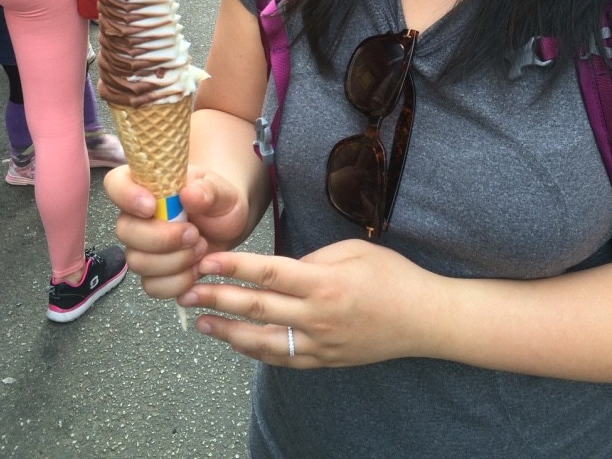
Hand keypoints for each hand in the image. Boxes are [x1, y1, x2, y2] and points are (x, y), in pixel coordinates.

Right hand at [104, 164, 250, 299]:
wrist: (227, 228)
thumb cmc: (218, 202)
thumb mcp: (222, 191)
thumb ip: (208, 191)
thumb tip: (188, 195)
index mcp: (148, 185)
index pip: (116, 183)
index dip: (126, 196)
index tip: (151, 207)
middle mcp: (137, 216)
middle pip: (124, 230)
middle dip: (161, 238)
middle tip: (193, 233)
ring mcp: (141, 247)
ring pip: (138, 261)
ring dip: (174, 260)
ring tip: (200, 247)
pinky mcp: (153, 273)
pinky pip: (152, 285)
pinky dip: (178, 281)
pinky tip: (196, 268)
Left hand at [176, 238, 436, 367]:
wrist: (423, 319)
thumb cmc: (392, 276)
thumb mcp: (354, 250)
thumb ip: (314, 258)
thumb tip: (283, 269)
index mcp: (324, 282)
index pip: (268, 272)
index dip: (234, 267)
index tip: (207, 261)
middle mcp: (317, 315)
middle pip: (257, 307)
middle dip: (218, 298)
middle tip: (187, 291)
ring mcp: (320, 342)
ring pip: (263, 340)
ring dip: (227, 331)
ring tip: (201, 321)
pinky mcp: (325, 360)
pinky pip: (283, 358)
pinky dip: (256, 351)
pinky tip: (238, 342)